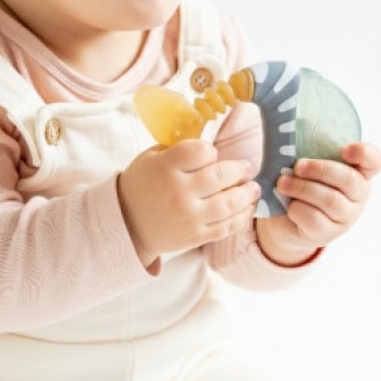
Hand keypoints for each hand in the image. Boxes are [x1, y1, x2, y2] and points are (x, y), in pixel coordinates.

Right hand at [118, 139, 259, 266]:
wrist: (127, 224)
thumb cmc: (141, 185)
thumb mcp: (150, 158)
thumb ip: (177, 149)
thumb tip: (207, 144)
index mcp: (165, 167)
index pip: (201, 151)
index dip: (210, 151)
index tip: (211, 153)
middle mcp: (179, 191)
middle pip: (220, 176)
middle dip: (239, 170)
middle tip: (247, 167)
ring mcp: (189, 216)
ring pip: (229, 203)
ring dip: (247, 194)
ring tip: (253, 188)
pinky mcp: (196, 236)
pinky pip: (226, 227)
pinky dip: (241, 217)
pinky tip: (247, 208)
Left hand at [256, 142, 380, 265]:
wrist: (284, 219)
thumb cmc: (300, 182)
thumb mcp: (308, 165)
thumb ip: (308, 151)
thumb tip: (290, 139)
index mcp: (356, 172)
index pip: (374, 161)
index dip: (364, 153)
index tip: (344, 150)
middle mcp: (357, 196)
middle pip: (350, 180)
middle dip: (320, 169)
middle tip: (297, 166)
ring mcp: (345, 217)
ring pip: (331, 200)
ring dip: (303, 188)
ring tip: (283, 183)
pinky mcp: (327, 234)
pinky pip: (314, 219)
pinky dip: (297, 208)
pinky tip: (289, 204)